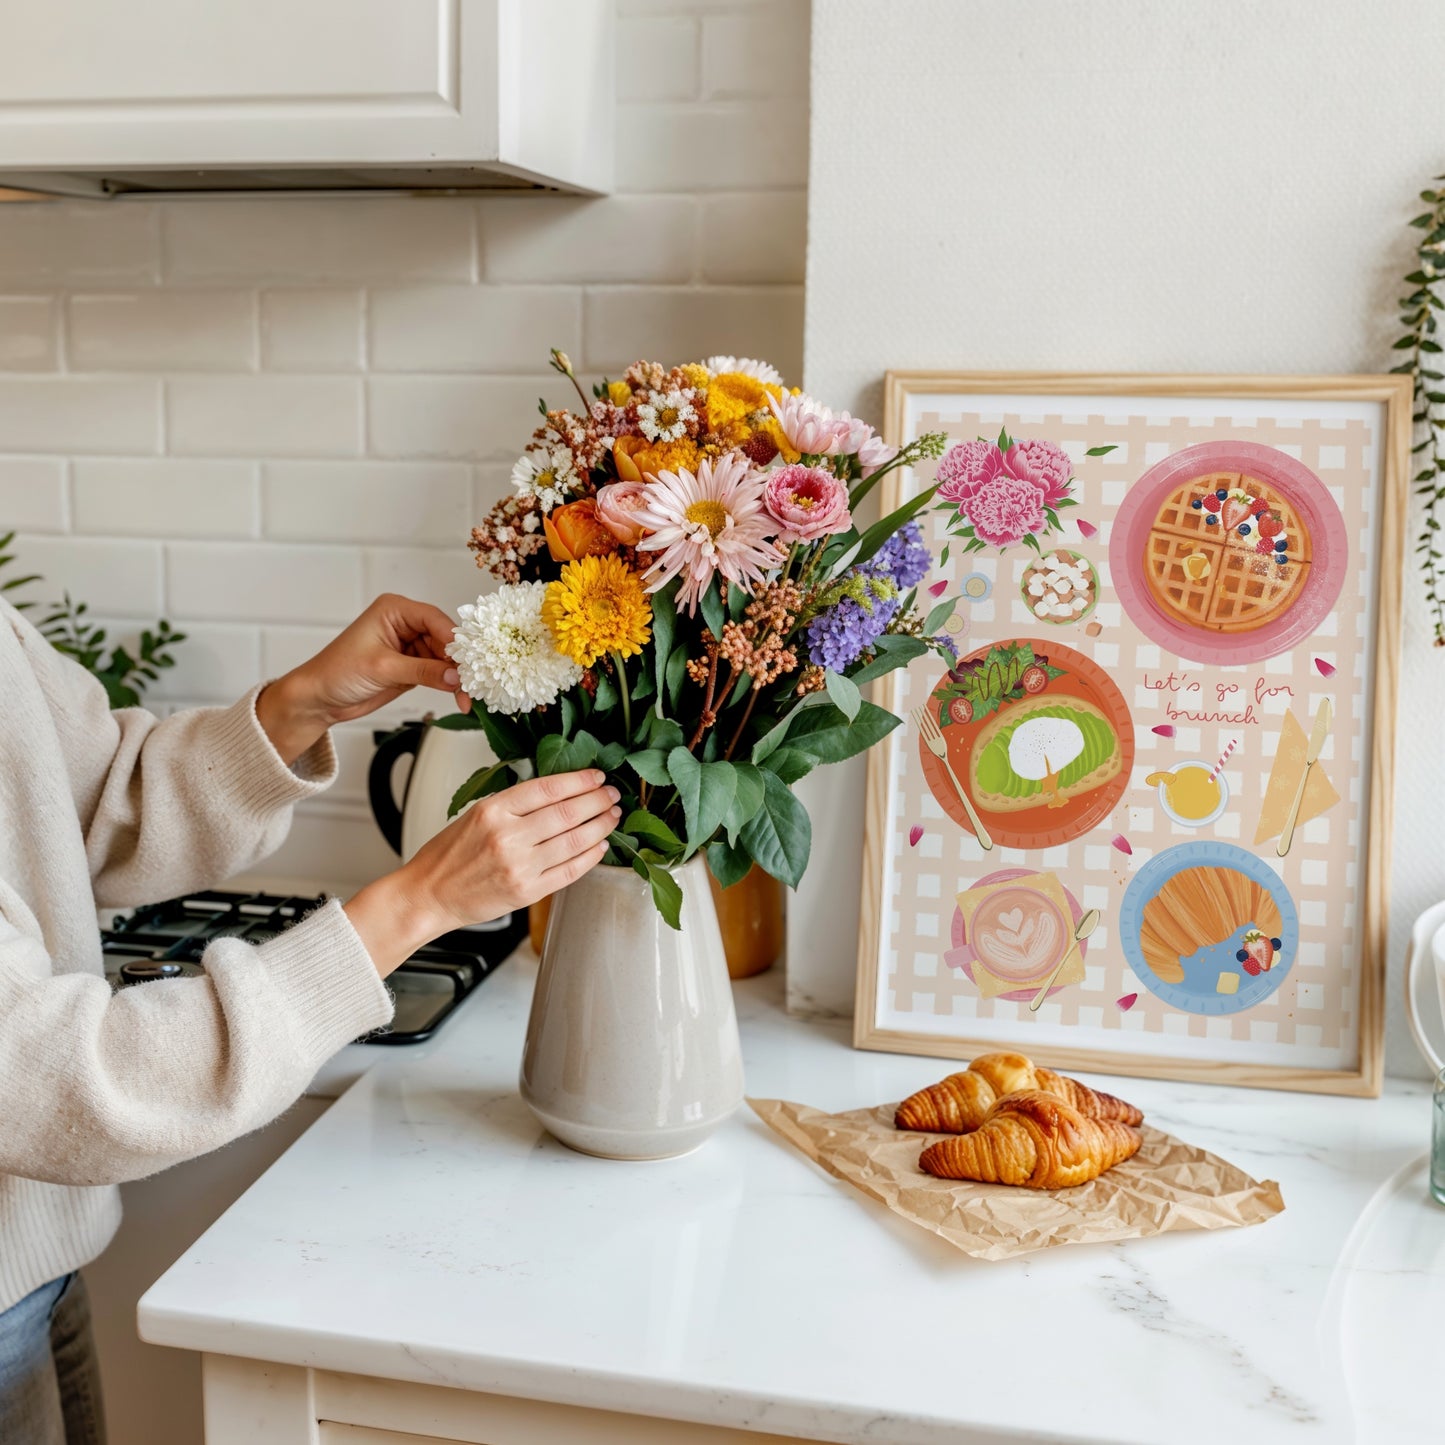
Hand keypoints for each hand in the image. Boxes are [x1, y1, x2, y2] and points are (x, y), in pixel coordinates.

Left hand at [256, 594, 466, 764]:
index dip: (454, 639)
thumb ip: (423, 671)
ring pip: (445, 658)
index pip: (434, 619)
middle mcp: (405, 624)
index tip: (469, 660)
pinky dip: (450, 685)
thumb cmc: (337, 672)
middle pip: (445, 639)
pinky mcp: (412, 667)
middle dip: (459, 662)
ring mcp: (410, 647)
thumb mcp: (383, 668)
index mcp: (395, 610)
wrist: (319, 699)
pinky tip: (460, 696)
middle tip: (473, 683)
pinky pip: (438, 673)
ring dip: (457, 678)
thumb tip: (456, 677)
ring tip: (468, 696)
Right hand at [343, 770, 619, 974]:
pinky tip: (600, 846)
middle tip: (612, 795)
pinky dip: (589, 857)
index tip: (596, 776)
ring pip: (573, 840)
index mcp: (493, 810)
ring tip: (612, 817)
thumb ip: (514, 804)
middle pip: (566, 812)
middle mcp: (507, 836)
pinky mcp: (526, 892)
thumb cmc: (448, 856)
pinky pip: (569, 871)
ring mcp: (519, 865)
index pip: (548, 788)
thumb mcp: (475, 814)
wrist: (428, 895)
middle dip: (597, 800)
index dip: (579, 780)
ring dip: (599, 826)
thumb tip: (558, 792)